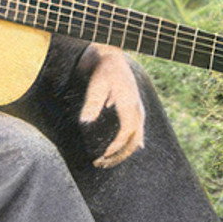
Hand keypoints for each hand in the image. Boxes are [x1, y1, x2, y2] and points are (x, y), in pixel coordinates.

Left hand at [79, 44, 146, 167]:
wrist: (110, 58)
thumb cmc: (102, 71)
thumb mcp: (95, 85)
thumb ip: (92, 103)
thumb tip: (85, 121)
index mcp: (130, 104)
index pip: (127, 132)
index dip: (116, 146)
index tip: (103, 154)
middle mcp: (137, 109)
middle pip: (134, 140)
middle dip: (119, 155)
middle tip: (100, 163)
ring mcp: (137, 111)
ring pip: (136, 138)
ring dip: (121, 152)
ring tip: (104, 161)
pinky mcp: (133, 111)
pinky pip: (136, 132)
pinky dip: (128, 144)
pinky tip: (121, 151)